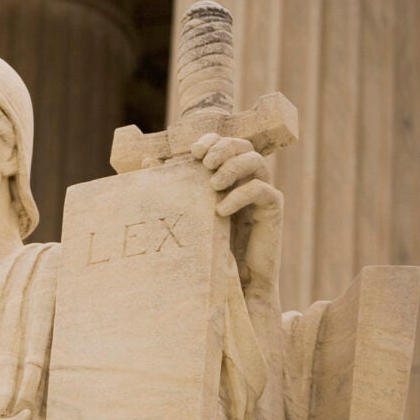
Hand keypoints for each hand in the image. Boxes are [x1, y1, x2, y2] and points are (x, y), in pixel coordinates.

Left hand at [190, 132, 282, 299]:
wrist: (232, 279)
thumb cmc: (208, 244)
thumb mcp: (188, 211)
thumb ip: (174, 186)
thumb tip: (147, 161)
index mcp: (229, 175)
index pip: (225, 143)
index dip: (212, 140)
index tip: (193, 151)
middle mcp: (247, 178)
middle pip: (243, 145)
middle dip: (223, 147)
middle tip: (204, 162)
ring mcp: (262, 192)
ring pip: (255, 161)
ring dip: (232, 167)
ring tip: (213, 185)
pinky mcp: (272, 209)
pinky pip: (261, 190)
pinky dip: (239, 195)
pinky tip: (220, 210)